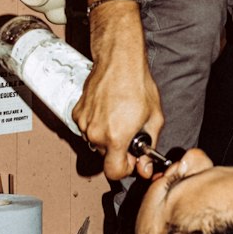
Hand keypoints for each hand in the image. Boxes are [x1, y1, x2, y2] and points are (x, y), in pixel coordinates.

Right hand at [72, 49, 163, 181]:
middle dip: (118, 148)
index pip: (114, 173)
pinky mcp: (77, 112)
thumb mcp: (155, 118)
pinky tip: (108, 109)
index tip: (132, 159)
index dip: (126, 169)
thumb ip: (149, 146)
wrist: (119, 61)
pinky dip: (97, 123)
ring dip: (107, 135)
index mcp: (116, 137)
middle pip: (106, 155)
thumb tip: (144, 164)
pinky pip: (88, 127)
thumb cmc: (137, 84)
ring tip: (118, 115)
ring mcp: (84, 122)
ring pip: (96, 141)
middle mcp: (96, 133)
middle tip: (128, 130)